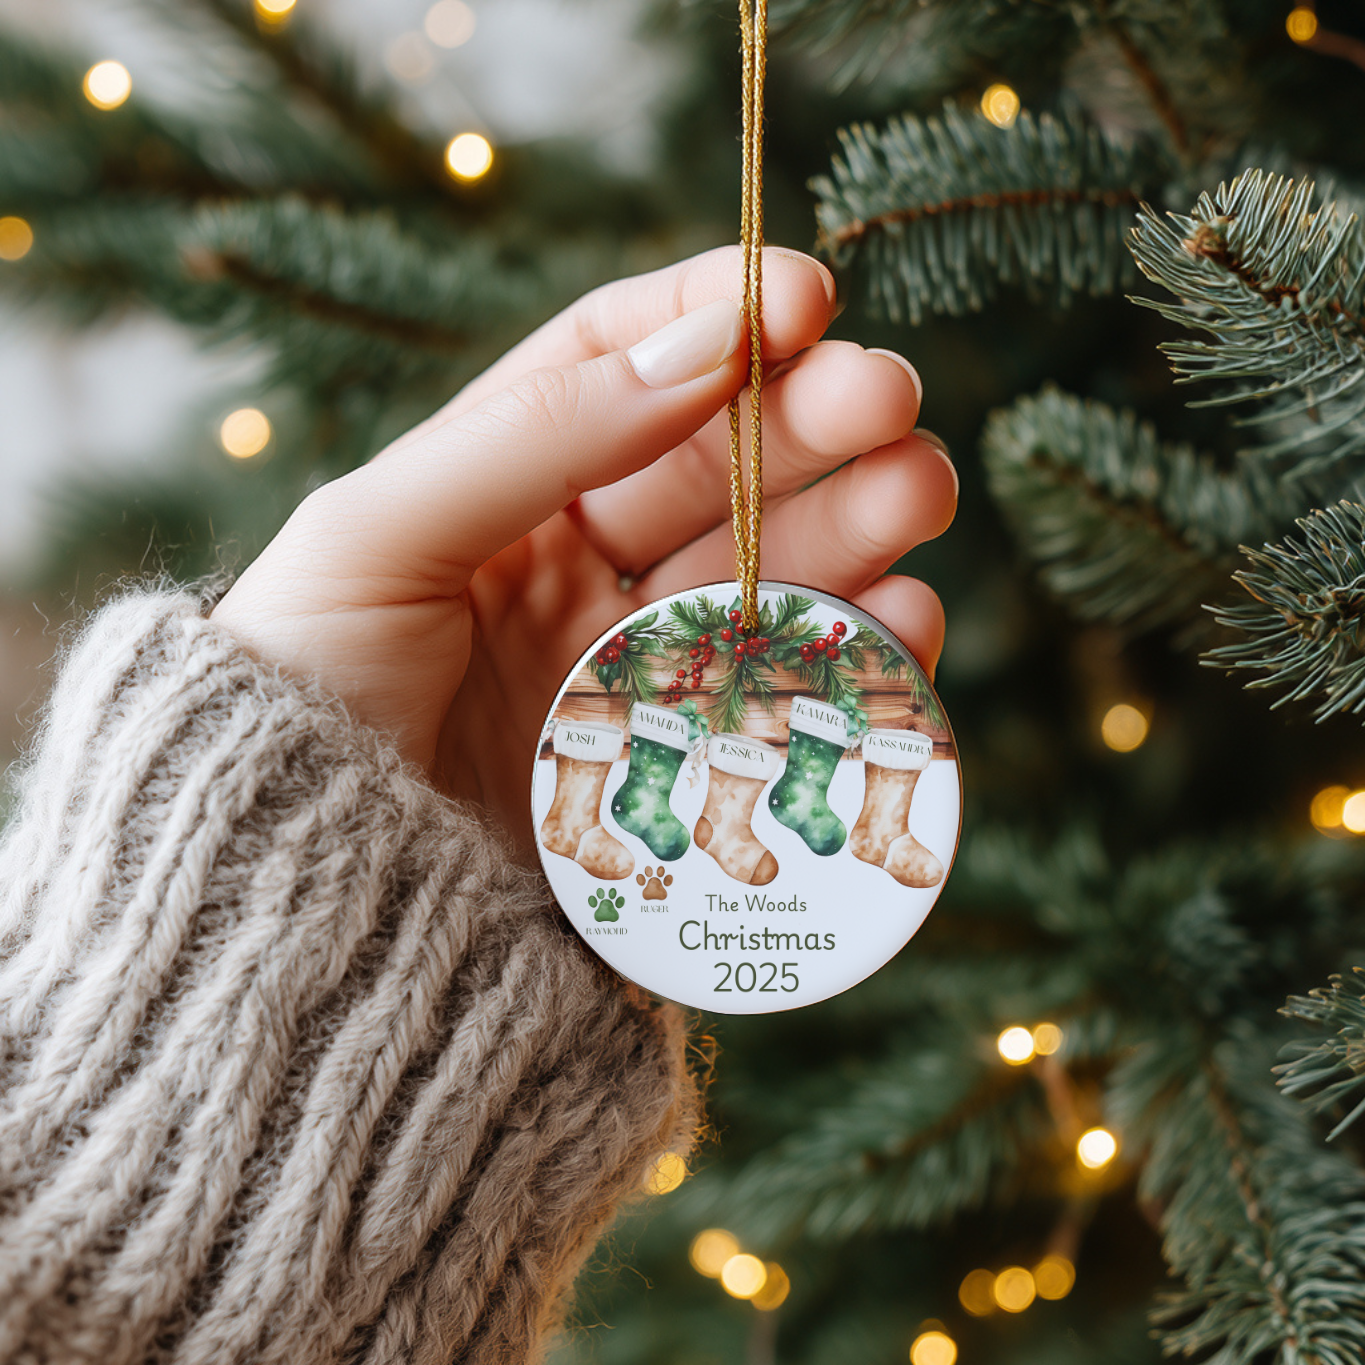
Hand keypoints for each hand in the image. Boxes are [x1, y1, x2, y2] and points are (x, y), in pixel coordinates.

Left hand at [211, 246, 956, 846]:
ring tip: (918, 494)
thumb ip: (534, 433)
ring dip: (858, 529)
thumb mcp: (377, 534)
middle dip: (814, 422)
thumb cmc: (303, 691)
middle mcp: (580, 573)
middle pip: (722, 471)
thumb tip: (706, 344)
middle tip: (892, 396)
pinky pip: (787, 698)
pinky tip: (902, 620)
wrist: (294, 895)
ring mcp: (636, 672)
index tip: (800, 295)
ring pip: (773, 576)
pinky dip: (855, 658)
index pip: (623, 371)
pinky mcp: (676, 769)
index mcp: (503, 494)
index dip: (714, 319)